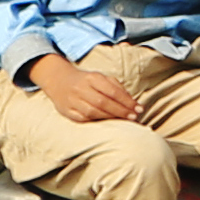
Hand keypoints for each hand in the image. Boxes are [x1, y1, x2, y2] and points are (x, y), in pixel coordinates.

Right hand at [27, 55, 142, 127]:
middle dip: (121, 111)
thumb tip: (133, 103)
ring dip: (111, 117)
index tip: (139, 109)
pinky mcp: (66, 111)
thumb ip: (117, 88)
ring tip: (124, 121)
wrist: (59, 81)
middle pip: (103, 103)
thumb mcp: (102, 78)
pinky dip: (97, 120)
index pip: (112, 91)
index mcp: (92, 78)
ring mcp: (72, 101)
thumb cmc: (87, 81)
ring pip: (93, 112)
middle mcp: (81, 89)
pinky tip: (107, 122)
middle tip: (134, 117)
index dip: (127, 101)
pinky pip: (83, 118)